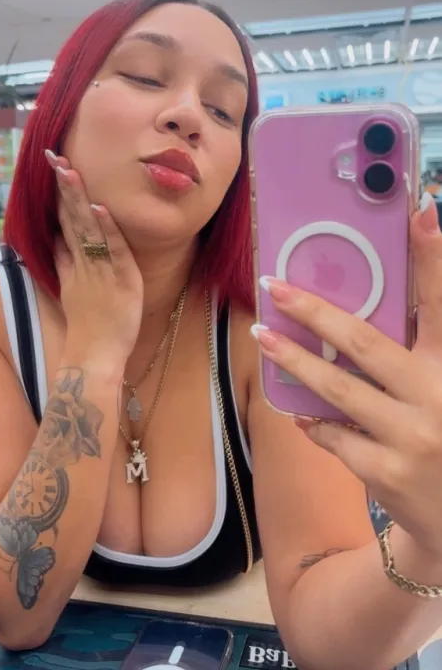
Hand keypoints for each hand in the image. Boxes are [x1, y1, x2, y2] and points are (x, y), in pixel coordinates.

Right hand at [45, 151, 142, 367]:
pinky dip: (106, 229)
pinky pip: (113, 250)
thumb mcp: (72, 288)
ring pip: (88, 228)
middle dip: (64, 186)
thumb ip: (65, 263)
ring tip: (70, 171)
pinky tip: (99, 208)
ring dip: (79, 199)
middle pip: (72, 217)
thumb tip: (58, 240)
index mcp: (75, 261)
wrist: (94, 356)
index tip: (55, 166)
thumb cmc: (89, 324)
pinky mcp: (121, 279)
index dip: (61, 193)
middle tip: (54, 157)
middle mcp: (85, 261)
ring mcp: (101, 269)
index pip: (66, 220)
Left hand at [253, 196, 441, 559]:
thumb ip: (421, 353)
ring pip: (336, 388)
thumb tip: (368, 319)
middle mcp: (435, 397)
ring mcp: (410, 438)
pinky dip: (316, 422)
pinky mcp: (387, 473)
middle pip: (364, 342)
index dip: (433, 258)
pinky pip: (333, 435)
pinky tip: (304, 413)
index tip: (420, 213)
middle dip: (314, 311)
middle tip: (275, 286)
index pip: (441, 306)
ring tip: (263, 335)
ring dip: (295, 359)